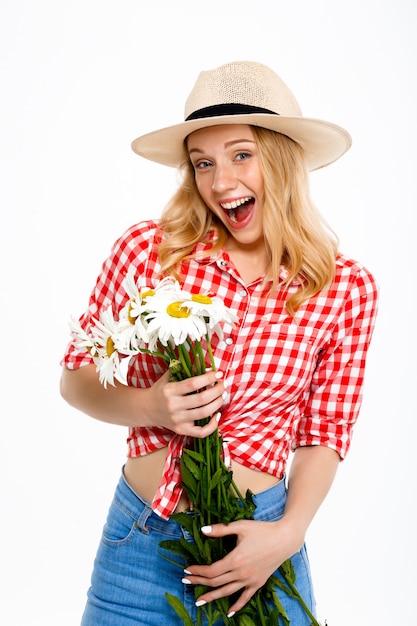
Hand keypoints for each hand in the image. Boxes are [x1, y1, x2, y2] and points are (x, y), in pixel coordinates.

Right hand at [144, 369, 224, 436]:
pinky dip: (213, 425)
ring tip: (222, 395)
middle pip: (201, 399)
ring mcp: (177, 420)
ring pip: (204, 414)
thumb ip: (185, 369)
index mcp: (169, 391)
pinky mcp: (181, 430)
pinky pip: (201, 432)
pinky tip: (217, 414)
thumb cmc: (160, 390)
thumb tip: (207, 367)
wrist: (146, 409)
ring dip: (218, 403)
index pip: (193, 384)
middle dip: (217, 390)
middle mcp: (173, 406)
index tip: (218, 374)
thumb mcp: (168, 377)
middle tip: (223, 384)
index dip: (208, 378)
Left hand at [182, 518, 302, 616]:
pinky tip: (229, 613)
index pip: (211, 570)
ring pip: (227, 592)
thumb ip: (220, 530)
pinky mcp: (258, 583)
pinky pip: (245, 598)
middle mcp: (241, 573)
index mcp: (235, 559)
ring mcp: (250, 580)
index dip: (197, 571)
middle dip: (199, 582)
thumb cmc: (262, 530)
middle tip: (186, 582)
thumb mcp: (240, 527)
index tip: (187, 570)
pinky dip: (236, 606)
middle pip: (215, 582)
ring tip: (198, 601)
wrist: (284, 539)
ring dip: (211, 597)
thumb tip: (202, 530)